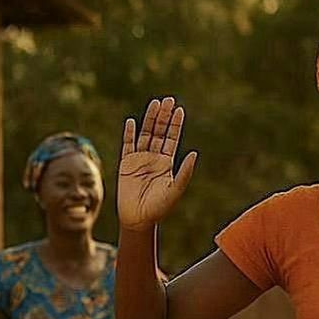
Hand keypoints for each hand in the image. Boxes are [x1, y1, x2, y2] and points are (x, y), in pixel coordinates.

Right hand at [117, 96, 198, 230]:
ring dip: (149, 119)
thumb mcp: (175, 190)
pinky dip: (129, 133)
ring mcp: (138, 159)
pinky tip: (132, 122)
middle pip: (158, 131)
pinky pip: (127, 145)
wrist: (138, 218)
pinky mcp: (125, 164)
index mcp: (166, 163)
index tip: (179, 110)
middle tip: (168, 100)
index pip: (171, 139)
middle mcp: (153, 158)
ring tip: (155, 103)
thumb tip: (194, 153)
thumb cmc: (159, 208)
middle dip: (163, 116)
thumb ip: (184, 172)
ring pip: (144, 134)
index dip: (175, 124)